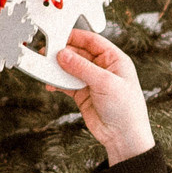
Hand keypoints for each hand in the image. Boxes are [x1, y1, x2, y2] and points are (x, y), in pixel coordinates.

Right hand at [50, 27, 154, 163]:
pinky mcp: (82, 94)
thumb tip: (63, 54)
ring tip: (45, 68)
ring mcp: (91, 81)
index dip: (75, 37)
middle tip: (47, 54)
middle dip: (63, 53)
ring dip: (58, 68)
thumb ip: (82, 68)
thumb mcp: (105, 83)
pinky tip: (50, 84)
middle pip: (78, 53)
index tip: (58, 35)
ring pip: (70, 68)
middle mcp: (103, 68)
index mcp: (114, 59)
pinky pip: (66, 83)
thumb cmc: (126, 109)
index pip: (92, 41)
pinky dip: (57, 83)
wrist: (123, 136)